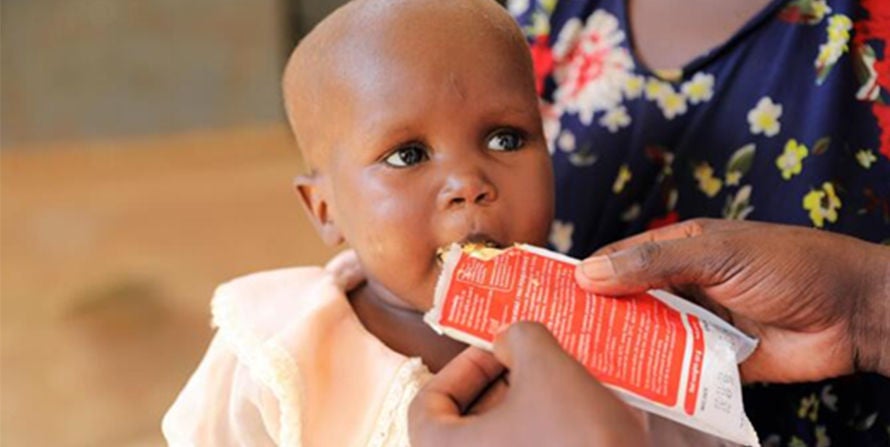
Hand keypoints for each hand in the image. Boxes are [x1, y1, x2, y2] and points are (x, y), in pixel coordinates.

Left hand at [409, 322, 647, 446]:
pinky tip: (579, 420)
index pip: (428, 404)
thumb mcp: (547, 365)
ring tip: (563, 388)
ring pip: (500, 443)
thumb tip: (512, 342)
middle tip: (532, 364)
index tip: (498, 351)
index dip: (463, 367)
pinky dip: (543, 437)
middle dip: (501, 386)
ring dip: (526, 411)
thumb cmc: (579, 440)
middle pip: (466, 424)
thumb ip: (519, 338)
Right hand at [574, 219, 889, 382]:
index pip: (618, 260)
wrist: (852, 313)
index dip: (583, 275)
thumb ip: (652, 262)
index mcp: (678, 249)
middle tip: (554, 336)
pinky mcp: (712, 361)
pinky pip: (674, 369)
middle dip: (596, 317)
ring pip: (646, 337)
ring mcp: (696, 325)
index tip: (546, 294)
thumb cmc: (788, 264)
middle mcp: (681, 286)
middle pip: (627, 302)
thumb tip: (589, 272)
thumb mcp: (716, 252)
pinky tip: (623, 386)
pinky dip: (652, 376)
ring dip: (621, 348)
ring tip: (578, 364)